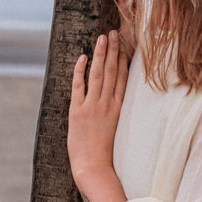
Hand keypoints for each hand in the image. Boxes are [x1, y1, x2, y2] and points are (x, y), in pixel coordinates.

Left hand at [68, 30, 127, 201]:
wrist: (94, 167)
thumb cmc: (105, 154)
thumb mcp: (116, 131)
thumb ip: (116, 115)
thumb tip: (116, 104)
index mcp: (120, 109)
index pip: (123, 79)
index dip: (123, 60)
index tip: (124, 45)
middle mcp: (108, 104)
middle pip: (113, 71)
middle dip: (113, 50)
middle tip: (114, 33)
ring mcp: (93, 106)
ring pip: (99, 74)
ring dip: (100, 54)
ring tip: (103, 38)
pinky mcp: (78, 111)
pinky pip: (80, 85)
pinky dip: (81, 70)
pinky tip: (83, 57)